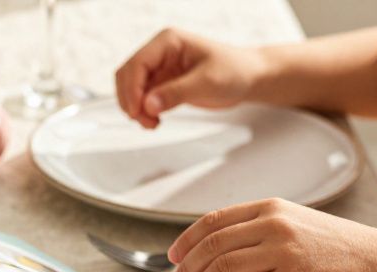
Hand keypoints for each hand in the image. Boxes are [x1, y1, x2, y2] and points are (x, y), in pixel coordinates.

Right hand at [115, 28, 268, 127]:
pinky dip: (143, 112)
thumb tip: (148, 105)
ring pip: (131, 89)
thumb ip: (176, 93)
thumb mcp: (207, 81)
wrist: (248, 78)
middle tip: (144, 120)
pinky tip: (155, 121)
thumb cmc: (234, 70)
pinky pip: (142, 99)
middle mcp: (160, 53)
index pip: (138, 63)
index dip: (132, 88)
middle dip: (130, 100)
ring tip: (152, 123)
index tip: (137, 111)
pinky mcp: (163, 85)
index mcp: (168, 42)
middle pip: (128, 76)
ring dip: (135, 108)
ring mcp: (160, 69)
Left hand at [168, 198, 376, 271]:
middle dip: (187, 269)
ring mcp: (283, 250)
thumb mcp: (297, 225)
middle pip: (211, 246)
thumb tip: (218, 255)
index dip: (186, 241)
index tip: (173, 259)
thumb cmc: (338, 249)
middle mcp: (274, 224)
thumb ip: (260, 233)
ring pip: (221, 269)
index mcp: (270, 208)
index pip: (213, 221)